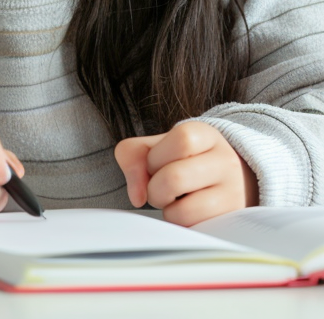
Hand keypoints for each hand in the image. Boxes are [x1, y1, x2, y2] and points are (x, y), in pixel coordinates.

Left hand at [115, 121, 257, 225]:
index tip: (154, 165)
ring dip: (168, 210)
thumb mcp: (156, 147)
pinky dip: (181, 224)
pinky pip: (194, 230)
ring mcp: (234, 194)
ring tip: (176, 202)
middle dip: (154, 189)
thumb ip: (131, 157)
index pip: (181, 140)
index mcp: (206, 135)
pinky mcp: (233, 222)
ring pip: (184, 210)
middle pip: (175, 178)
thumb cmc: (181, 161)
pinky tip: (188, 213)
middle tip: (160, 189)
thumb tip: (136, 197)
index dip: (156, 157)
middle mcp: (226, 162)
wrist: (226, 180)